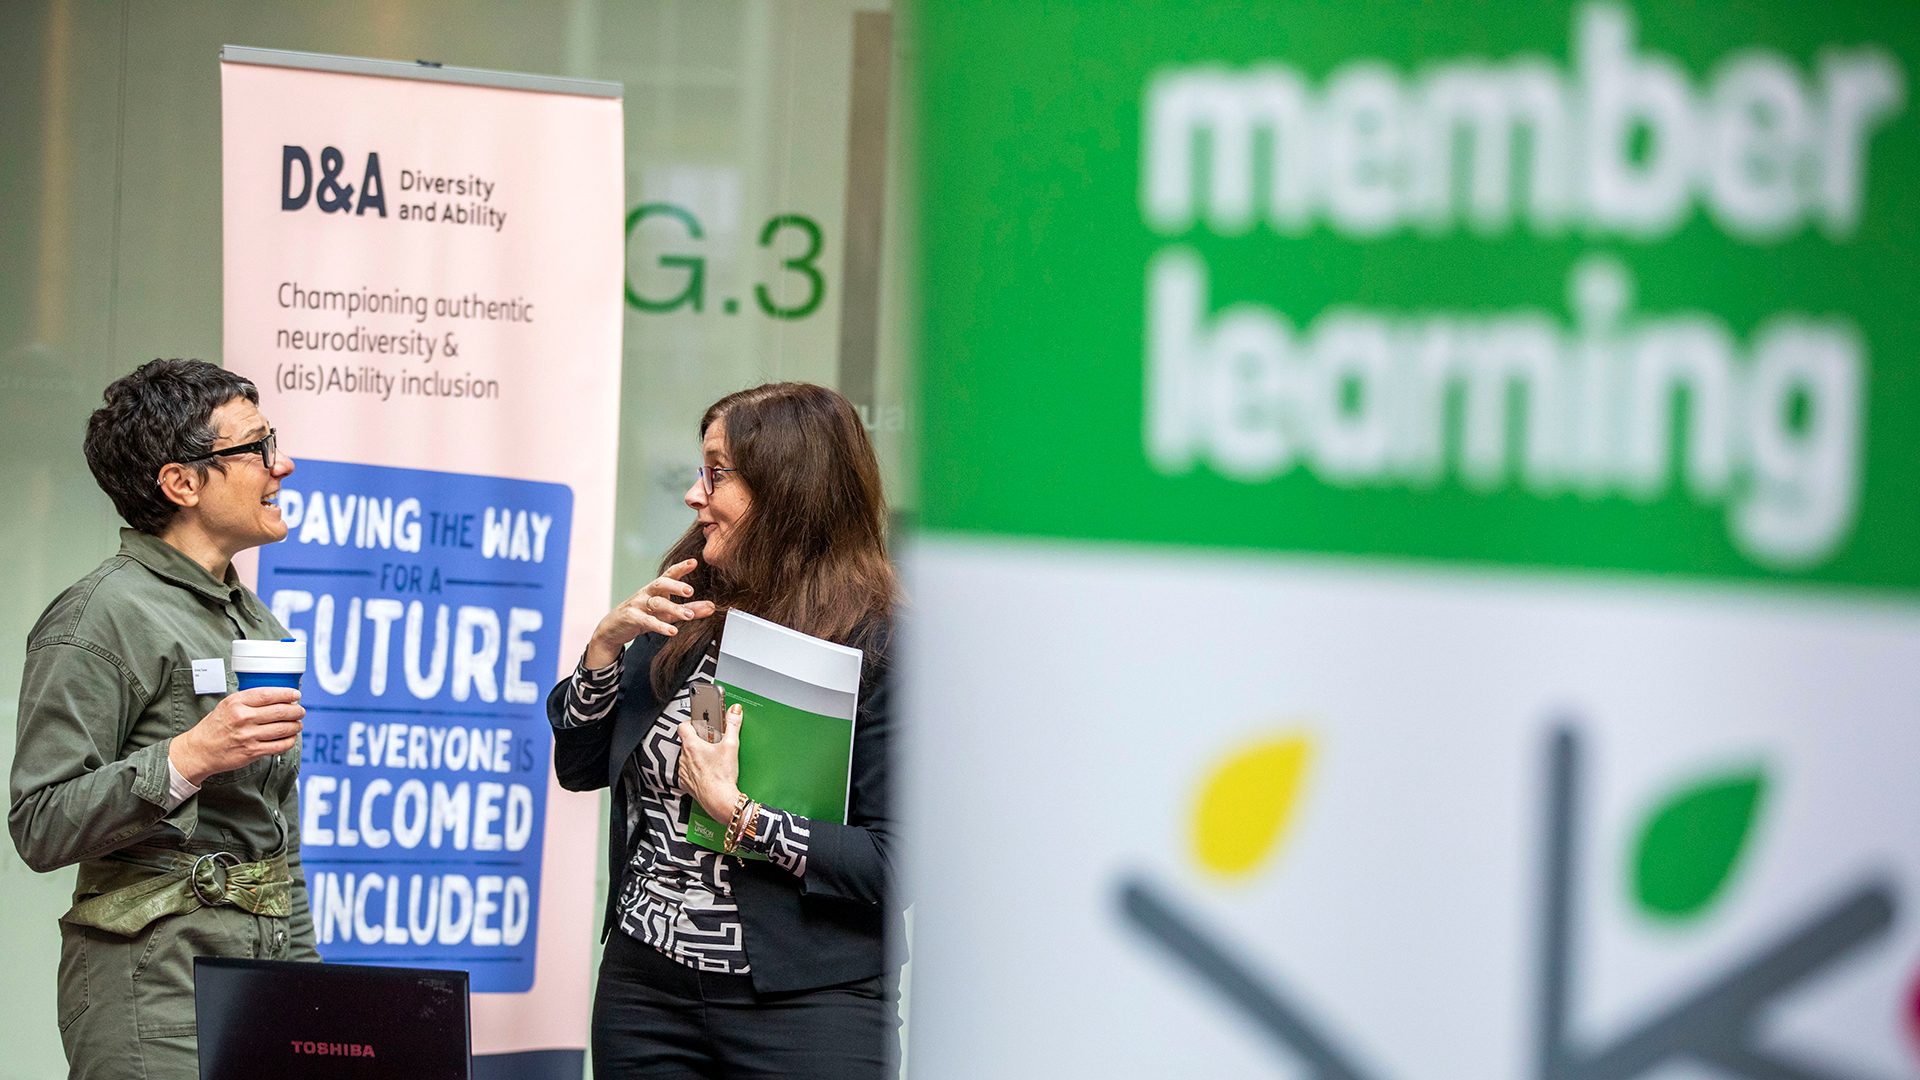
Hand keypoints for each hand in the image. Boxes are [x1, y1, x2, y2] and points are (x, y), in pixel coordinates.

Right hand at [169, 687, 304, 784]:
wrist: (199, 750)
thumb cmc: (215, 726)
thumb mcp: (227, 705)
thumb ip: (248, 700)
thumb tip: (277, 696)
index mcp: (236, 703)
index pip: (268, 694)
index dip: (287, 694)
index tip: (296, 695)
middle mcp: (243, 718)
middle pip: (280, 711)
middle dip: (296, 711)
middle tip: (300, 711)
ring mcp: (248, 736)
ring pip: (283, 729)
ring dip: (296, 726)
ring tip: (298, 724)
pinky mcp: (252, 752)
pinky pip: (279, 746)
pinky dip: (290, 741)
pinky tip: (291, 738)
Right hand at [585, 559, 716, 667]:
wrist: (613, 628)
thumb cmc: (644, 616)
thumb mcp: (668, 613)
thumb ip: (690, 609)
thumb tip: (712, 607)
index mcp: (657, 589)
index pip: (669, 574)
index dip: (681, 567)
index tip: (694, 562)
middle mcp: (647, 593)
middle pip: (661, 584)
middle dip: (676, 586)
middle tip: (691, 591)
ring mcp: (638, 604)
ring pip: (656, 603)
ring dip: (674, 608)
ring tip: (689, 616)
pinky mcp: (631, 618)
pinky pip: (647, 620)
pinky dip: (660, 626)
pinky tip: (672, 631)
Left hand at [677, 703, 743, 822]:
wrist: (719, 800)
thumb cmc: (722, 776)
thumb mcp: (731, 745)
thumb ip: (732, 724)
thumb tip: (734, 711)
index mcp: (692, 745)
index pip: (683, 726)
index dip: (692, 722)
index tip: (701, 724)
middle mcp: (683, 757)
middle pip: (687, 741)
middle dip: (699, 740)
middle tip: (712, 742)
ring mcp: (683, 771)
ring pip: (687, 756)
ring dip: (696, 755)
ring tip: (712, 758)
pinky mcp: (686, 782)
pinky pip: (687, 771)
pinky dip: (696, 769)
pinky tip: (709, 771)